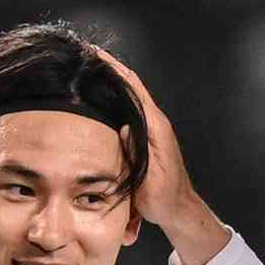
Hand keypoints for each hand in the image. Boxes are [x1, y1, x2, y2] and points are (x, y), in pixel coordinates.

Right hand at [94, 49, 212, 238]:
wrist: (178, 209)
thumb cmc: (164, 198)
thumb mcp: (149, 179)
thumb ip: (138, 153)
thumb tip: (124, 125)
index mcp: (155, 126)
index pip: (134, 89)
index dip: (115, 69)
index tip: (96, 55)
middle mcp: (154, 122)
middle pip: (131, 86)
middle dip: (111, 69)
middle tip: (86, 57)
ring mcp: (151, 129)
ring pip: (129, 96)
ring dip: (112, 81)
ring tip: (90, 71)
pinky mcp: (146, 137)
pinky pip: (128, 111)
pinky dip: (115, 99)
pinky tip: (100, 100)